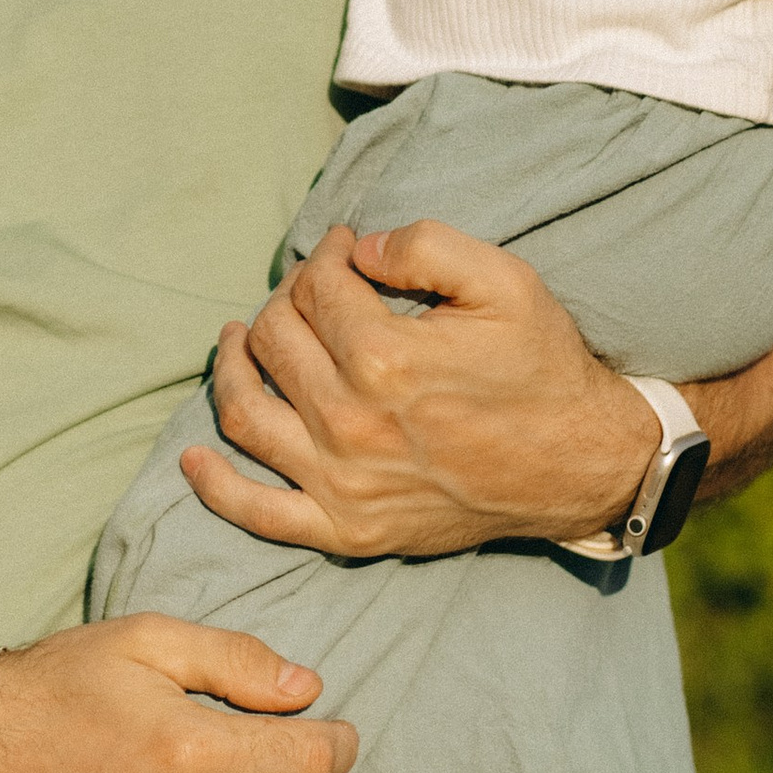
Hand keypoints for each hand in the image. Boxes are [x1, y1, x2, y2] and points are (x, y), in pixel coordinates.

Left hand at [180, 221, 656, 558]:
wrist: (578, 465)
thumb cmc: (541, 367)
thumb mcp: (503, 281)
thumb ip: (423, 244)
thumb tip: (354, 250)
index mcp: (384, 359)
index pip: (315, 289)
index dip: (324, 255)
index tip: (341, 249)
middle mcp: (350, 423)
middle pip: (274, 341)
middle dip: (286, 300)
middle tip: (310, 291)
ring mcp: (341, 483)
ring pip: (245, 413)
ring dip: (230, 367)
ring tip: (237, 339)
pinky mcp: (345, 528)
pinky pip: (257, 512)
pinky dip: (215, 486)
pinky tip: (194, 456)